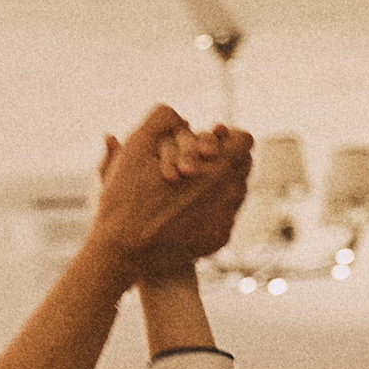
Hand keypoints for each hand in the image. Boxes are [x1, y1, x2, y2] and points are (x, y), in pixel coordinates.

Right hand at [91, 108, 253, 274]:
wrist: (124, 250)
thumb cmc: (126, 196)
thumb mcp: (136, 148)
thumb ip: (161, 120)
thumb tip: (181, 117)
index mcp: (217, 165)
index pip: (244, 140)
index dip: (226, 138)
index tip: (208, 143)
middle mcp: (230, 192)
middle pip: (244, 166)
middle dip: (224, 160)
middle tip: (198, 162)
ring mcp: (227, 218)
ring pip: (236, 191)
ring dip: (219, 186)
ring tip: (189, 186)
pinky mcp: (220, 239)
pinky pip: (225, 217)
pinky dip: (211, 211)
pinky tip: (186, 211)